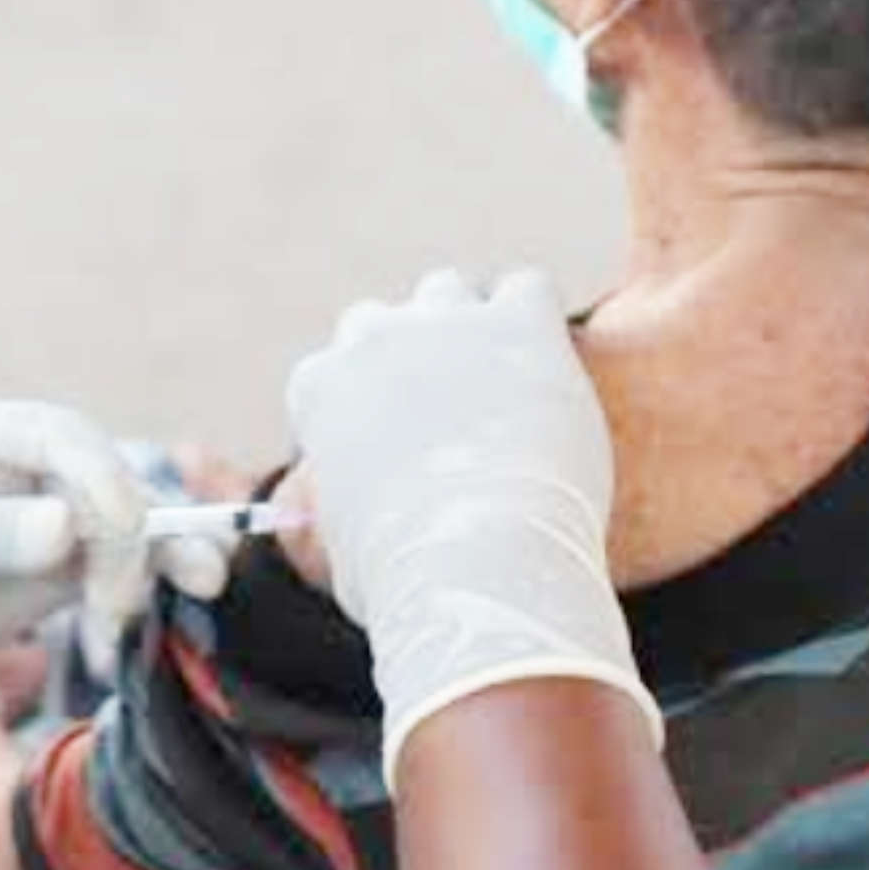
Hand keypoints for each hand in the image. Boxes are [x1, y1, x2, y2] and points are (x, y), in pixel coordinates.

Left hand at [0, 401, 229, 689]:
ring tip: (205, 592)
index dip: (106, 485)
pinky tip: (132, 639)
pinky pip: (110, 579)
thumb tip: (67, 530)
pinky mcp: (44, 581)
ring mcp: (39, 527)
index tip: (113, 541)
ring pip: (125, 534)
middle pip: (111, 487)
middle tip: (117, 605)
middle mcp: (23, 473)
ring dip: (164, 561)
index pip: (70, 442)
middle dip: (137, 537)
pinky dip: (136, 600)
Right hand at [286, 269, 654, 781]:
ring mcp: (445, 323)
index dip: (368, 408)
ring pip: (450, 290)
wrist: (478, 564)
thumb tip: (354, 522)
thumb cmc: (405, 580)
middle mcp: (371, 339)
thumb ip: (342, 513)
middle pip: (381, 323)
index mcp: (318, 387)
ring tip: (506, 392)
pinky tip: (550, 374)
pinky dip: (536, 323)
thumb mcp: (342, 550)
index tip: (398, 446)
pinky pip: (527, 290)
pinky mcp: (518, 324)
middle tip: (452, 418)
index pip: (334, 370)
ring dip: (470, 330)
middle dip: (410, 360)